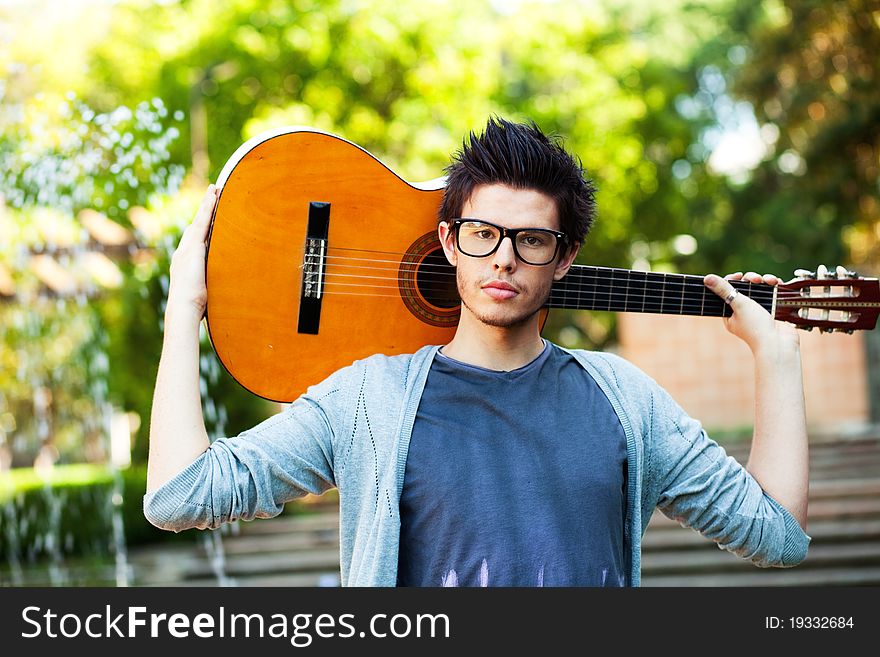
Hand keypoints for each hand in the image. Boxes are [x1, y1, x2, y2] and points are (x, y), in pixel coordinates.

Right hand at [167, 184, 219, 318]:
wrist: (184, 307)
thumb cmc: (195, 306)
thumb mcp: (206, 291)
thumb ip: (212, 285)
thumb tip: (225, 290)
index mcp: (187, 261)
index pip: (197, 238)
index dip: (203, 225)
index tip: (208, 215)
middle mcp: (185, 251)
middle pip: (197, 225)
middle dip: (204, 209)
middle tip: (212, 192)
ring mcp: (187, 247)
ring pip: (199, 220)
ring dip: (207, 203)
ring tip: (215, 189)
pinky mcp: (193, 246)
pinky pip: (202, 221)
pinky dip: (208, 207)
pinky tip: (214, 196)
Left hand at [702, 269, 791, 354]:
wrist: (779, 343)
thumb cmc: (756, 327)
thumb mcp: (739, 305)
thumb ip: (724, 290)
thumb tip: (707, 279)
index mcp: (730, 314)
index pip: (727, 292)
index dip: (731, 281)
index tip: (738, 276)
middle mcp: (743, 313)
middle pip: (744, 288)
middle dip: (751, 280)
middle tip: (756, 280)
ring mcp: (759, 311)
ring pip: (759, 289)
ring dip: (764, 281)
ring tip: (769, 281)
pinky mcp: (772, 310)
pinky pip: (771, 293)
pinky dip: (773, 287)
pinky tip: (776, 283)